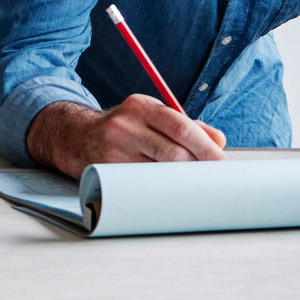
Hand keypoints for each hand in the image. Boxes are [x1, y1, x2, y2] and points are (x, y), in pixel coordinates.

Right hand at [27, 97, 226, 176]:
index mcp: (142, 106)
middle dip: (199, 168)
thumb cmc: (124, 127)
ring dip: (182, 181)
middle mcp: (127, 125)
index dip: (206, 147)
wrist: (76, 136)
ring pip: (159, 172)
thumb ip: (186, 125)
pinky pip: (142, 184)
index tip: (223, 163)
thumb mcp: (151, 115)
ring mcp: (114, 150)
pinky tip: (172, 193)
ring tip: (197, 187)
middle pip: (173, 152)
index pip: (182, 127)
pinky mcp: (108, 171)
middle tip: (215, 180)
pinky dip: (162, 189)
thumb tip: (219, 140)